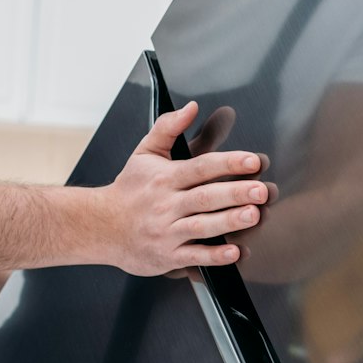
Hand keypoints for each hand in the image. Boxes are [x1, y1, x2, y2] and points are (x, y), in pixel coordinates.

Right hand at [98, 101, 271, 275]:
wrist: (100, 226)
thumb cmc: (128, 190)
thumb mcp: (144, 153)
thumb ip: (168, 127)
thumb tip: (191, 106)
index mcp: (165, 178)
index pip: (200, 167)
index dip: (228, 163)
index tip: (253, 161)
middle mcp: (166, 204)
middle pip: (205, 197)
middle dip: (235, 193)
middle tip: (262, 190)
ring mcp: (167, 232)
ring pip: (202, 226)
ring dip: (229, 221)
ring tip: (254, 215)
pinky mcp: (167, 256)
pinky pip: (194, 256)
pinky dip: (214, 256)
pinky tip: (235, 252)